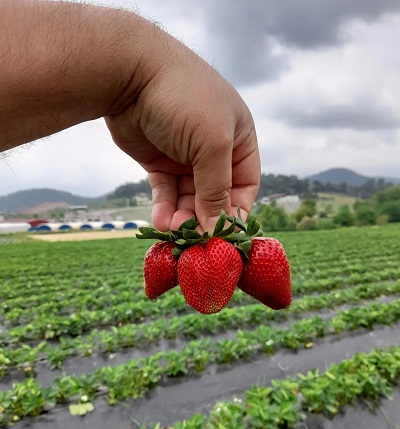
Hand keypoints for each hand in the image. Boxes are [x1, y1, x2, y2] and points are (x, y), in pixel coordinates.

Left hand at [105, 34, 259, 231]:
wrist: (130, 72)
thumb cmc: (184, 99)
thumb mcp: (212, 144)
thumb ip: (217, 188)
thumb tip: (217, 228)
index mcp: (238, 139)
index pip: (244, 185)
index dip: (236, 211)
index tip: (224, 236)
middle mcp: (214, 149)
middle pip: (214, 195)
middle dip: (203, 217)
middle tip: (191, 238)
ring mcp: (185, 155)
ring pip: (188, 197)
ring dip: (182, 217)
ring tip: (172, 231)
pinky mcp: (159, 161)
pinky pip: (166, 191)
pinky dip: (164, 207)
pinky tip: (160, 221)